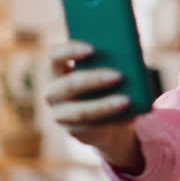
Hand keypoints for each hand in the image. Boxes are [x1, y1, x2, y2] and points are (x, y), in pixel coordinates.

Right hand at [45, 41, 142, 170]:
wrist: (104, 118)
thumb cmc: (104, 83)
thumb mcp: (104, 70)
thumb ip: (108, 62)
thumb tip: (127, 61)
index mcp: (56, 70)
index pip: (55, 56)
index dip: (70, 50)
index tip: (92, 48)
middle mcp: (52, 93)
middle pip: (69, 84)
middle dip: (94, 79)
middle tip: (119, 75)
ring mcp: (60, 115)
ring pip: (81, 112)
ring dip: (104, 106)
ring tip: (126, 100)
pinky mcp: (74, 132)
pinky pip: (91, 128)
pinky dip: (109, 120)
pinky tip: (126, 114)